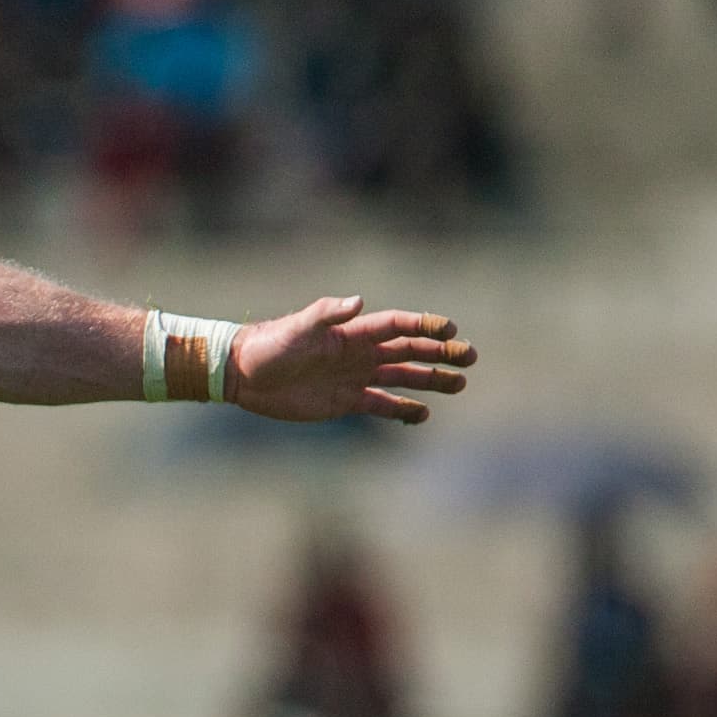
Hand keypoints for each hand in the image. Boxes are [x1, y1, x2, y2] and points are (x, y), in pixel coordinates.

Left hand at [228, 295, 476, 425]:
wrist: (245, 374)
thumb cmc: (271, 345)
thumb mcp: (298, 327)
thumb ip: (327, 313)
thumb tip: (358, 301)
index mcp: (353, 332)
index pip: (398, 326)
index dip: (425, 326)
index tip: (452, 330)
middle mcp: (360, 353)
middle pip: (410, 350)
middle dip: (441, 353)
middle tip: (471, 357)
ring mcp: (355, 377)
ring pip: (403, 377)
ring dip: (431, 379)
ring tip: (460, 384)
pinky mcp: (344, 401)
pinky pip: (381, 404)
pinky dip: (402, 409)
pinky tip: (424, 415)